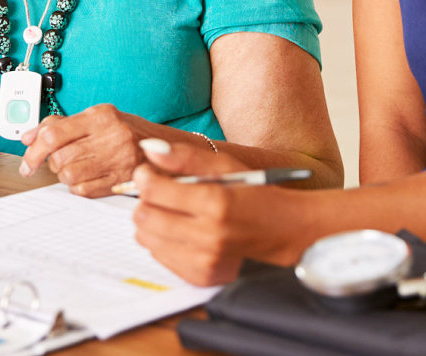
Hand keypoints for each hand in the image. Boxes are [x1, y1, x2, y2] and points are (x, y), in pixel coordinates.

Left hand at [18, 103, 154, 196]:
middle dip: (53, 163)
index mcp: (101, 116)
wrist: (168, 149)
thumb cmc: (127, 132)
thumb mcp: (97, 119)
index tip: (26, 163)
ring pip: (69, 176)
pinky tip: (89, 178)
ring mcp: (119, 160)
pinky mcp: (123, 181)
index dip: (33, 151)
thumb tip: (28, 137)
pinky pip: (83, 190)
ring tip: (79, 168)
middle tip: (63, 160)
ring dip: (66, 176)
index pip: (54, 133)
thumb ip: (61, 125)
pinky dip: (79, 187)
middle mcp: (111, 136)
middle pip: (59, 157)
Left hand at [131, 139, 313, 285]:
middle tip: (159, 192)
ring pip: (147, 239)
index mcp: (215, 201)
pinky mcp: (202, 275)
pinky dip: (162, 242)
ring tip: (170, 211)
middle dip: (145, 200)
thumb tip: (148, 149)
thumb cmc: (253, 192)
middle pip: (145, 217)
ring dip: (151, 221)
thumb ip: (185, 156)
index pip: (154, 191)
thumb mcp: (225, 165)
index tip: (147, 173)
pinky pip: (159, 257)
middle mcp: (209, 234)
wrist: (282, 229)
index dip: (144, 178)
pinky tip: (179, 231)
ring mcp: (206, 259)